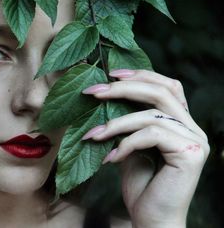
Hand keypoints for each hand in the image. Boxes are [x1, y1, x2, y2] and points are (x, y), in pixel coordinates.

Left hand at [81, 69, 209, 227]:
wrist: (152, 220)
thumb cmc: (141, 186)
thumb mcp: (131, 147)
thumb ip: (128, 124)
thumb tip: (106, 97)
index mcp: (181, 123)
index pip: (167, 86)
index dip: (141, 74)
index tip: (111, 74)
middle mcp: (192, 128)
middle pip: (160, 91)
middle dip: (123, 88)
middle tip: (94, 91)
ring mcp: (195, 140)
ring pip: (151, 114)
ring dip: (115, 123)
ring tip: (92, 135)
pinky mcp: (191, 154)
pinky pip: (152, 135)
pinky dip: (126, 143)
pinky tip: (111, 158)